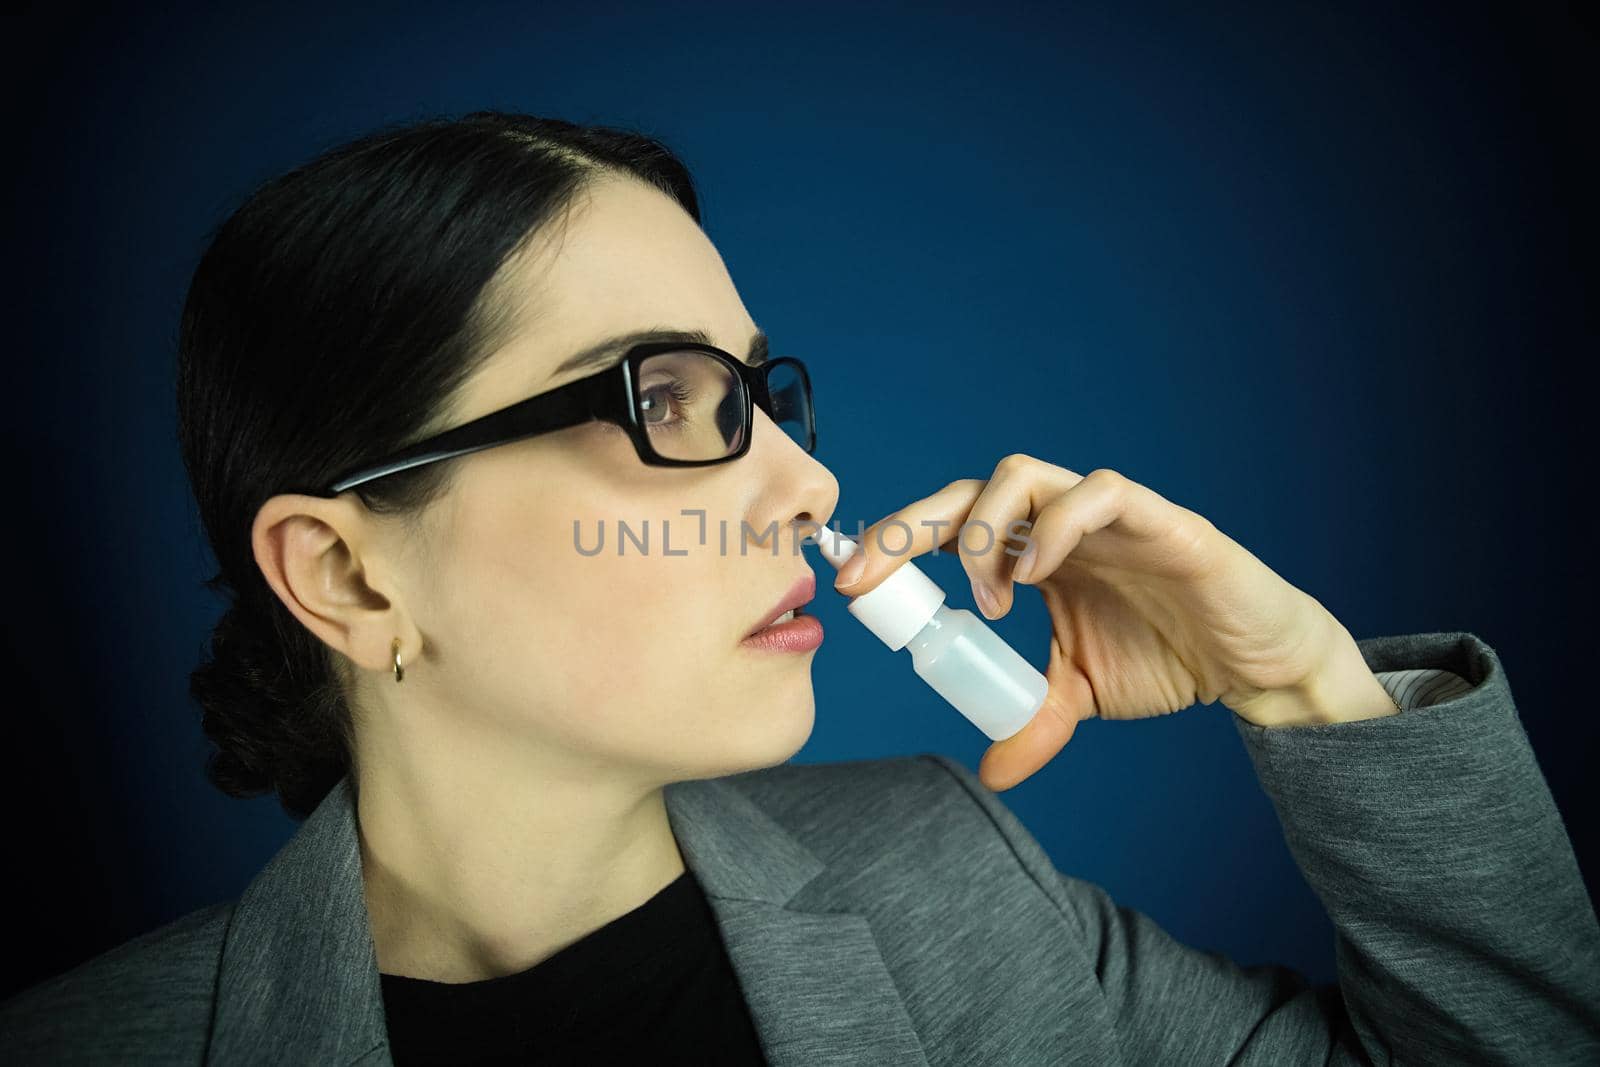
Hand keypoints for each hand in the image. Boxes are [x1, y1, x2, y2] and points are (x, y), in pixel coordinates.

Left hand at [831, 455, 1397, 789]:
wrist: (1255, 666)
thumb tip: (991, 770)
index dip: (897, 544)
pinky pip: (1099, 492)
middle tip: (871, 573)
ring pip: (1023, 472)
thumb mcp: (1081, 697)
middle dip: (910, 523)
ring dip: (984, 528)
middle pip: (968, 489)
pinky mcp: (1160, 519)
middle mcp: (1060, 522)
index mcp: (1033, 553)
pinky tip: (1037, 575)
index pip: (950, 528)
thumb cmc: (1168, 657)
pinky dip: (1058, 525)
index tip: (851, 584)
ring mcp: (1107, 513)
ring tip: (989, 596)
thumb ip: (1034, 721)